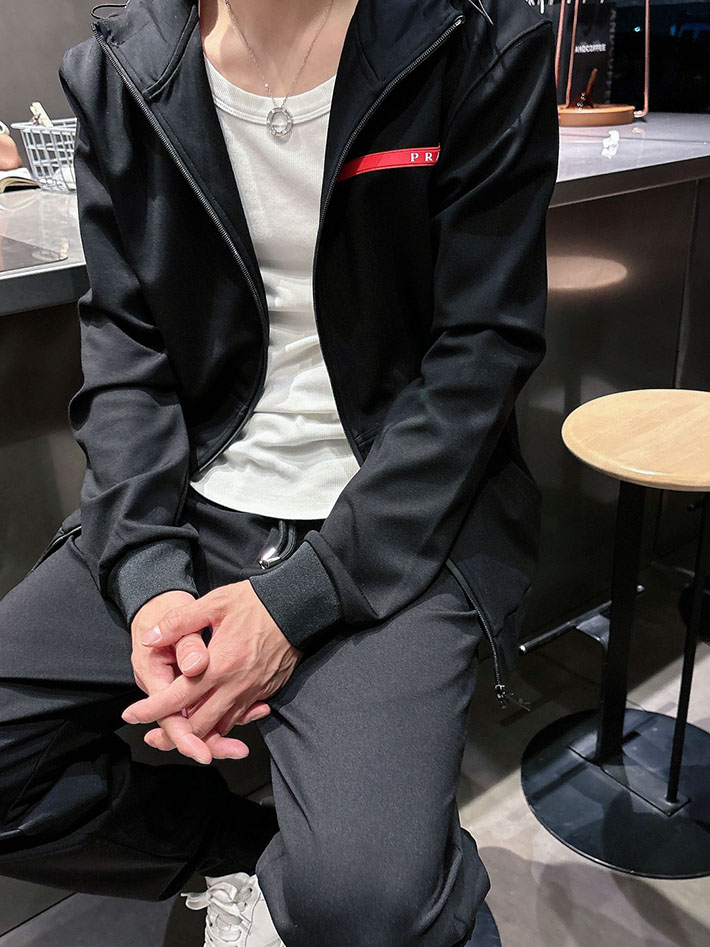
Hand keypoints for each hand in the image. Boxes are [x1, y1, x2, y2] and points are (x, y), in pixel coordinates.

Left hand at [121, 579, 303, 763]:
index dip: (151, 709)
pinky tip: (212, 722)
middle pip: (198, 724)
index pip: (177, 697)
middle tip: (151, 737)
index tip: (131, 715)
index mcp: (218, 665)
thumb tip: (149, 637)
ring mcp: (252, 692)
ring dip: (198, 736)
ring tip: (179, 736)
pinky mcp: (265, 692)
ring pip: (220, 727)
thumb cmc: (256, 602)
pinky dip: (223, 726)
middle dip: (171, 735)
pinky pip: (240, 718)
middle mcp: (235, 686)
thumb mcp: (214, 603)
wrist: (298, 606)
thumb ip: (179, 621)